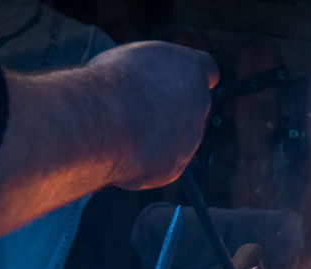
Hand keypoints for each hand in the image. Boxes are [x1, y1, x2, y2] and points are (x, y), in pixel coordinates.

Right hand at [86, 41, 218, 189]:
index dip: (189, 77)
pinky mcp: (175, 168)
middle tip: (134, 109)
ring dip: (153, 136)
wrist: (102, 122)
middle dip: (167, 110)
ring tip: (120, 130)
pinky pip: (159, 164)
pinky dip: (143, 160)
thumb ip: (150, 71)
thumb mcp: (130, 59)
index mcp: (192, 70)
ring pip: (175, 139)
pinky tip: (121, 151)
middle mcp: (200, 105)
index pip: (207, 72)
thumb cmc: (111, 83)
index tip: (175, 81)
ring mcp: (190, 140)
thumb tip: (147, 81)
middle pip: (190, 109)